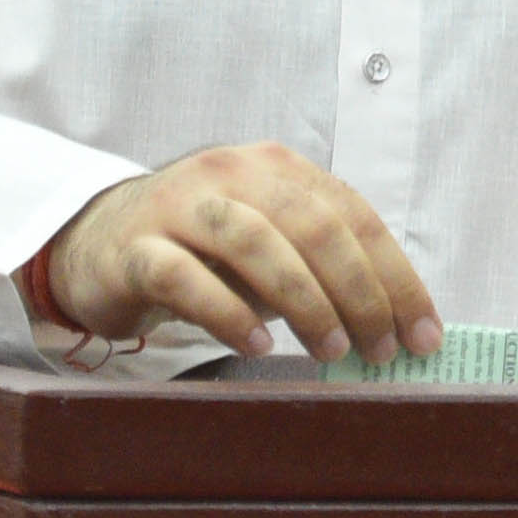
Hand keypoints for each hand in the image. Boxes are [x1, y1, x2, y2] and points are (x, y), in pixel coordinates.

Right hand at [43, 142, 441, 366]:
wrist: (96, 242)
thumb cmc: (199, 251)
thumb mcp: (269, 248)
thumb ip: (321, 270)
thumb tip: (391, 327)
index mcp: (275, 168)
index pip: (352, 215)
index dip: (394, 277)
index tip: (421, 334)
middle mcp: (230, 173)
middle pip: (310, 225)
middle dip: (358, 291)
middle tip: (379, 349)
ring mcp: (179, 206)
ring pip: (253, 241)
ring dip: (302, 299)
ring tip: (329, 348)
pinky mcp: (135, 247)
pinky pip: (184, 276)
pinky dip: (226, 311)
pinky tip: (254, 342)